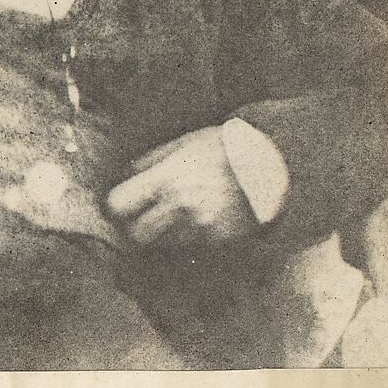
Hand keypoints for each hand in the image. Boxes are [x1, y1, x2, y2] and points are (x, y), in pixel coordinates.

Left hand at [106, 126, 255, 245]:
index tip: (121, 203)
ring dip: (161, 233)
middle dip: (135, 225)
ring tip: (173, 214)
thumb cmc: (224, 148)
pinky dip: (187, 236)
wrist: (270, 168)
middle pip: (136, 235)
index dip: (116, 205)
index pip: (119, 206)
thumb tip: (126, 174)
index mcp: (166, 179)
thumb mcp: (184, 142)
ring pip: (161, 244)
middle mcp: (178, 208)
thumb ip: (151, 160)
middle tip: (143, 214)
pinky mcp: (216, 241)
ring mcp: (198, 228)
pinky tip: (198, 218)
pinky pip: (189, 245)